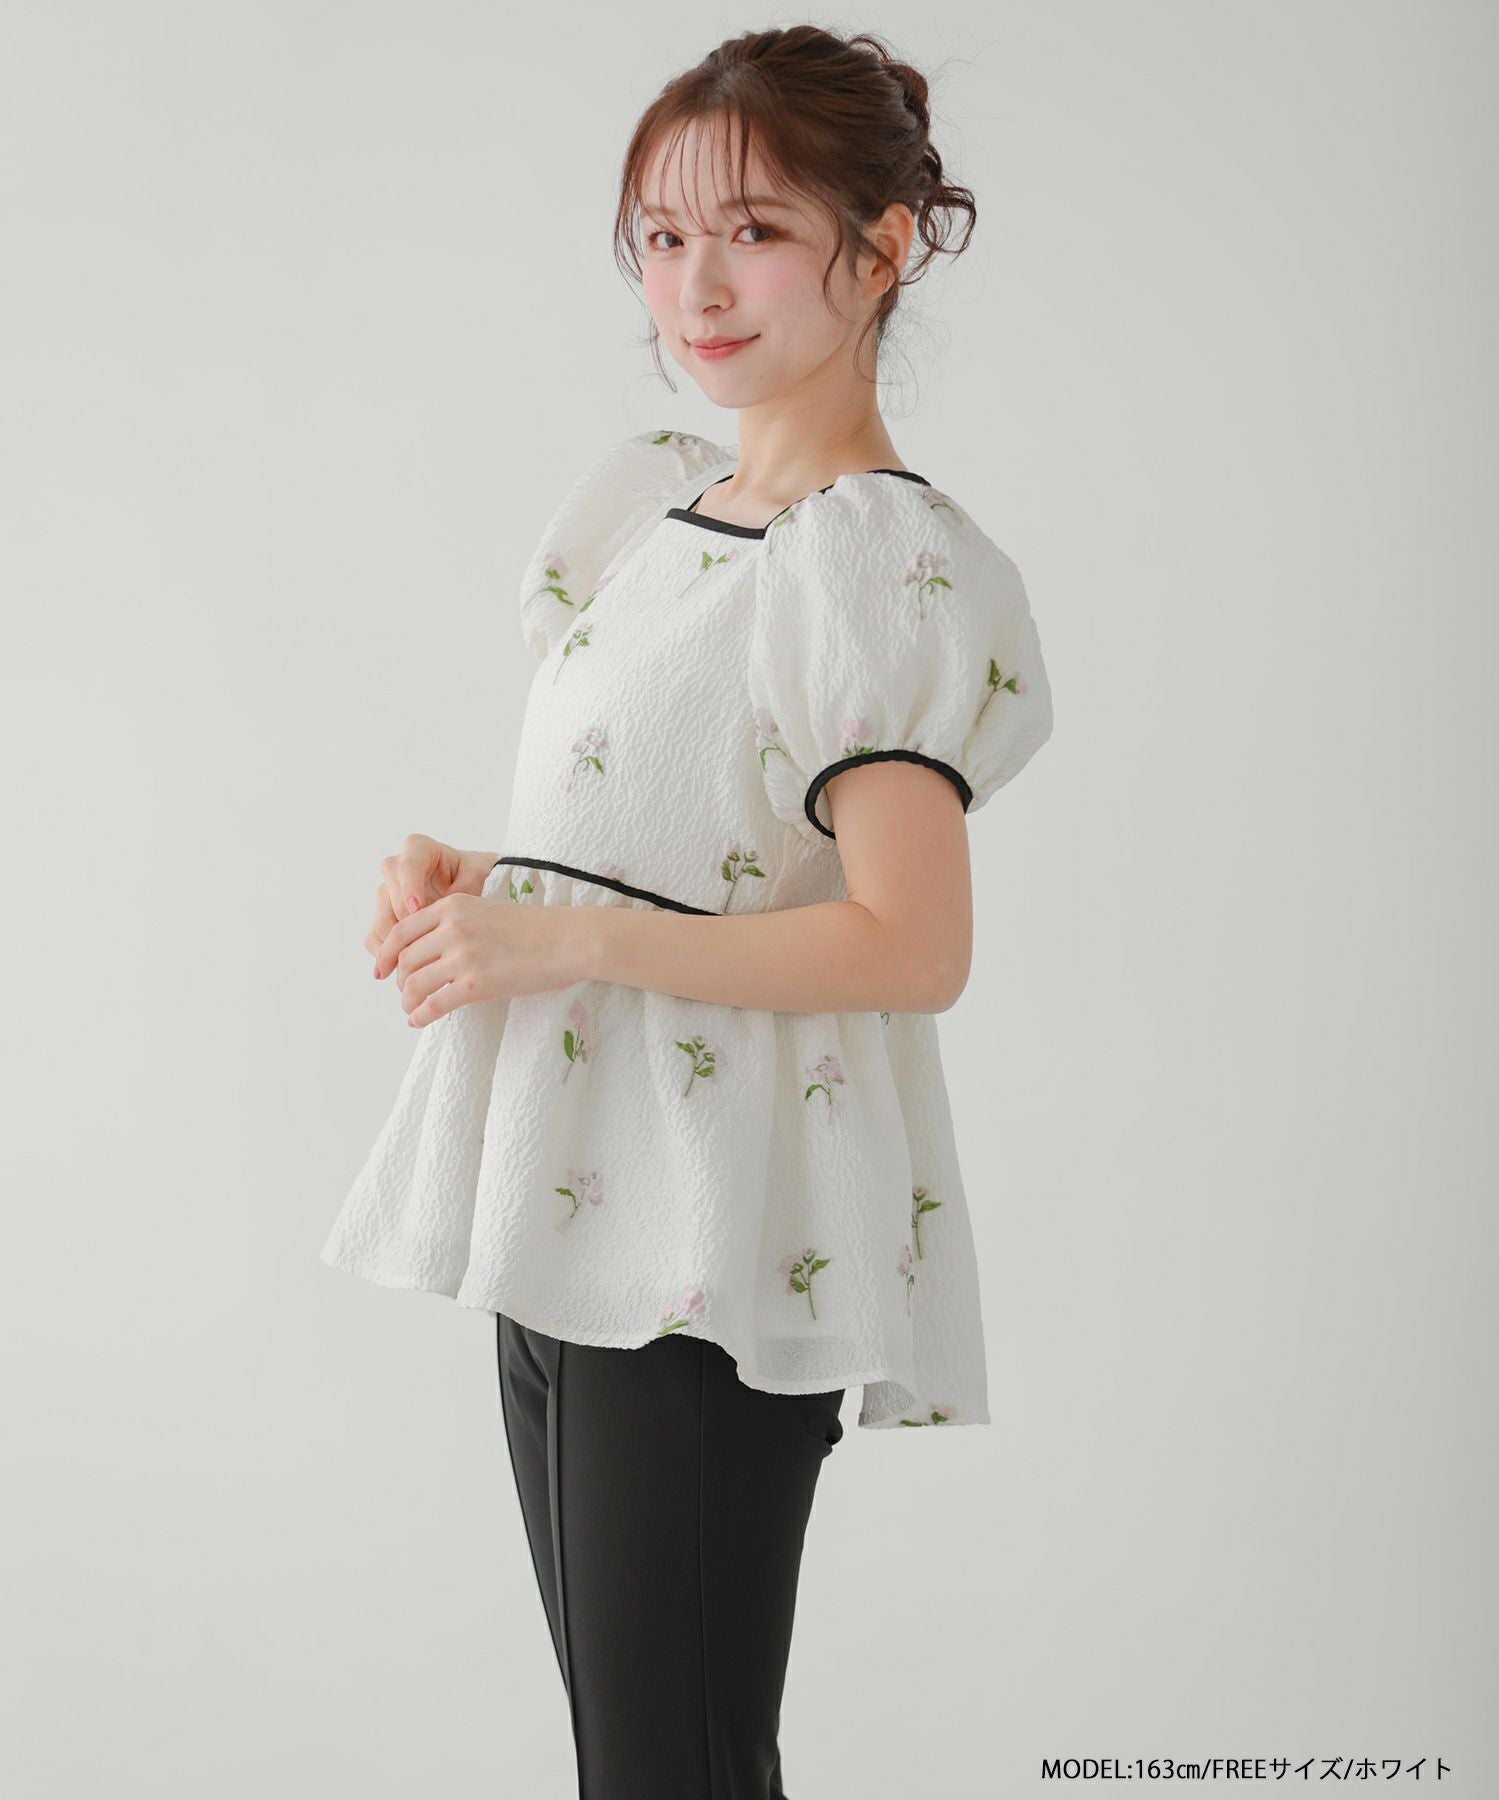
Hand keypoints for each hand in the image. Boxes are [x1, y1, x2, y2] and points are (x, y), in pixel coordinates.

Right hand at [364, 834, 496, 963]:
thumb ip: (464, 889)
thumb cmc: (479, 876)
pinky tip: (398, 971)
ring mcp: (388, 893)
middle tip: (421, 943)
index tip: (417, 908)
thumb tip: (448, 910)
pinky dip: (385, 954)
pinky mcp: (384, 917)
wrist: (478, 889)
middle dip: (404, 921)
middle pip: (389, 893)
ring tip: (410, 965)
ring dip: (393, 943)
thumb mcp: (479, 876)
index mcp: (419, 849)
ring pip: (381, 918)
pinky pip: (375, 937)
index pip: (408, 864)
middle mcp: (397, 869)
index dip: (409, 886)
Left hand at [373, 890, 585, 1025]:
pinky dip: (420, 1015)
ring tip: (411, 1008)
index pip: (402, 931)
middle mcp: (452, 928)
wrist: (567, 940)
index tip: (380, 969)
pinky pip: (434, 1004)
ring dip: (407, 1000)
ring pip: (414, 983)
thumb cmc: (535, 928)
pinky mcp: (475, 984)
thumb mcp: (487, 909)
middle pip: (405, 960)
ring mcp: (463, 957)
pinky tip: (418, 1020)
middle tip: (405, 992)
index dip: (385, 954)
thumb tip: (429, 947)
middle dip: (400, 980)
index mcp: (453, 906)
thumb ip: (456, 922)